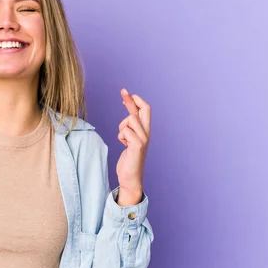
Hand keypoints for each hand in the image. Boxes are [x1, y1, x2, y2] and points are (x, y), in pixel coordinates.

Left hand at [116, 88, 150, 205]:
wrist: (131, 177)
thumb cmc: (129, 159)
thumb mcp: (129, 140)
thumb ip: (130, 127)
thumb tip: (129, 113)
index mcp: (145, 130)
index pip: (145, 110)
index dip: (135, 101)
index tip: (126, 94)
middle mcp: (147, 133)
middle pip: (143, 110)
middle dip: (131, 100)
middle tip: (123, 90)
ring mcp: (143, 139)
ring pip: (129, 120)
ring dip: (121, 127)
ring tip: (123, 140)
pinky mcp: (137, 145)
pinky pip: (125, 131)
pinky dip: (121, 137)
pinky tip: (124, 146)